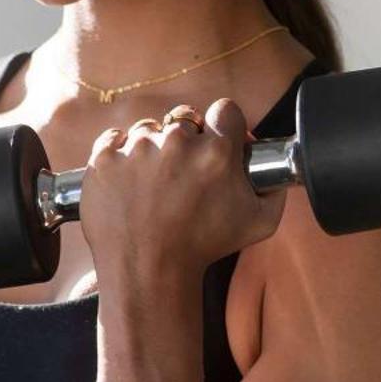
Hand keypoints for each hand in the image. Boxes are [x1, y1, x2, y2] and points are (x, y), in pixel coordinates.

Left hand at [80, 98, 286, 292]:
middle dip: (186, 140)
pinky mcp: (105, 158)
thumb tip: (275, 173)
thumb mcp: (259, 224)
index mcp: (216, 152)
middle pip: (185, 118)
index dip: (223, 125)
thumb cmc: (203, 249)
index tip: (217, 142)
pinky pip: (114, 139)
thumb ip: (274, 191)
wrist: (147, 271)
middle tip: (182, 171)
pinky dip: (119, 154)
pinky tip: (128, 180)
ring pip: (148, 130)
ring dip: (152, 149)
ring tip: (152, 183)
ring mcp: (137, 148)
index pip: (225, 110)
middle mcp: (177, 143)